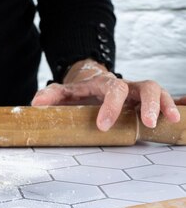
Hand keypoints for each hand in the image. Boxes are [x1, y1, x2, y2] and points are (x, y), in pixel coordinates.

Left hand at [31, 59, 181, 131]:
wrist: (91, 81)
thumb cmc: (78, 91)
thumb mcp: (64, 92)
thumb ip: (51, 95)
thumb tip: (35, 103)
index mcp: (106, 84)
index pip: (113, 90)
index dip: (110, 107)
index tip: (102, 126)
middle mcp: (128, 86)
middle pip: (146, 86)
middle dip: (149, 103)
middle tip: (146, 123)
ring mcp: (139, 93)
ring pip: (159, 91)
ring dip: (165, 105)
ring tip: (169, 120)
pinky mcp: (147, 102)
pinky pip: (165, 102)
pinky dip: (173, 108)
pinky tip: (176, 120)